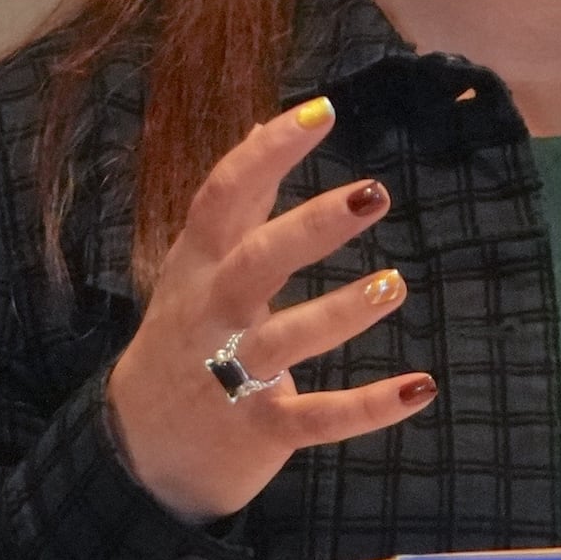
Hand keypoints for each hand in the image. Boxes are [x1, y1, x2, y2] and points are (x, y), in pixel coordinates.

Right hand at [106, 97, 435, 524]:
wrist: (140, 448)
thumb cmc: (182, 338)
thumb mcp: (194, 267)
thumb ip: (235, 205)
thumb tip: (259, 127)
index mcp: (197, 266)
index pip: (224, 196)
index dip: (268, 152)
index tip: (321, 111)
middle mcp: (211, 315)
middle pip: (255, 262)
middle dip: (312, 227)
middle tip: (375, 192)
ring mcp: (232, 375)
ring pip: (285, 340)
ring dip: (340, 313)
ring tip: (396, 284)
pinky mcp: (260, 428)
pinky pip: (317, 418)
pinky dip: (368, 407)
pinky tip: (420, 387)